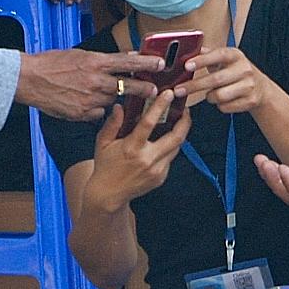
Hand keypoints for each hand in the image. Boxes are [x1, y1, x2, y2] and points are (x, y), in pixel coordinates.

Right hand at [15, 49, 162, 120]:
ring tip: (98, 92)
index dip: (147, 64)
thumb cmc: (52, 63)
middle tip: (154, 90)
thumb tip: (126, 59)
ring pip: (112, 101)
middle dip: (144, 89)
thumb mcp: (80, 55)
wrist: (29, 79)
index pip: (129, 63)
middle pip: (128, 87)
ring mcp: (90, 100)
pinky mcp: (82, 114)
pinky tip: (85, 102)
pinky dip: (96, 109)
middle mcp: (96, 81)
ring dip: (112, 98)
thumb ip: (103, 60)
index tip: (161, 65)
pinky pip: (97, 113)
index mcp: (96, 62)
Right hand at [86, 89, 191, 208]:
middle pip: (176, 137)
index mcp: (132, 148)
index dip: (160, 106)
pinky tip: (165, 141)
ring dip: (180, 133)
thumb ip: (112, 123)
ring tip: (179, 122)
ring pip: (177, 147)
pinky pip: (170, 158)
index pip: (149, 123)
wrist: (109, 195)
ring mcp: (157, 170)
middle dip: (185, 121)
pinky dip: (170, 147)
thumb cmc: (105, 166)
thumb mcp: (102, 143)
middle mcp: (147, 159)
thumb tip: (120, 106)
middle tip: (186, 109)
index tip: (168, 94)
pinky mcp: (161, 177)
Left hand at [184, 46, 275, 114]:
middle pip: (215, 79)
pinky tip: (223, 100)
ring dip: (210, 97)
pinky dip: (220, 105)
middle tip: (178, 90)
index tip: (187, 66)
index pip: (218, 55)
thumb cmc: (236, 71)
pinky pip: (225, 107)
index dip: (202, 60)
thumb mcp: (225, 59)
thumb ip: (208, 54)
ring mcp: (249, 86)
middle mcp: (244, 69)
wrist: (260, 87)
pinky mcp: (250, 101)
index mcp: (235, 55)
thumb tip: (191, 49)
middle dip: (194, 86)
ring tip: (210, 94)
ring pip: (219, 96)